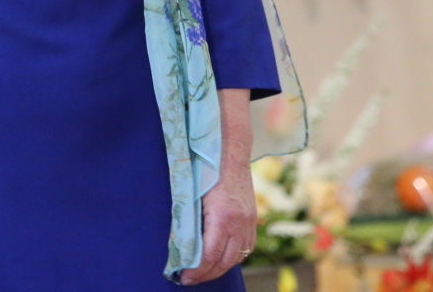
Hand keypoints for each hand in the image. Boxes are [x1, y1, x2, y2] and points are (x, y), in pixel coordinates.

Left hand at [178, 164, 256, 284]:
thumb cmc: (207, 171)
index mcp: (222, 217)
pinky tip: (222, 258)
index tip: (184, 277)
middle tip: (191, 279)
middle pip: (224, 262)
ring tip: (205, 272)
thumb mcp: (193, 197)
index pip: (209, 256)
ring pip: (237, 257)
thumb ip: (189, 223)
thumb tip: (179, 247)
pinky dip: (233, 256)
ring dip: (220, 268)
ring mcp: (249, 222)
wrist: (231, 153)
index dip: (196, 271)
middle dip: (207, 275)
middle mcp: (239, 223)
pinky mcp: (253, 219)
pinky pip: (246, 247)